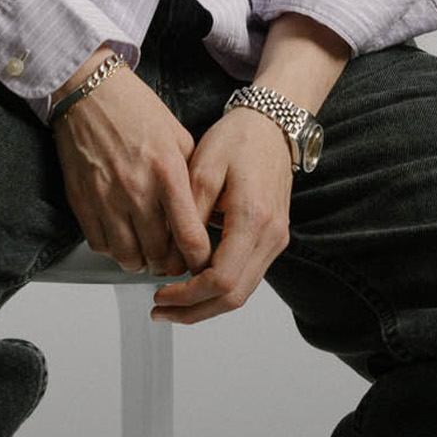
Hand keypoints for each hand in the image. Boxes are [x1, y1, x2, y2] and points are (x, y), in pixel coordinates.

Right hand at [52, 59, 212, 278]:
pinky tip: (123, 238)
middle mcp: (136, 189)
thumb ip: (191, 177)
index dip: (199, 259)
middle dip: (170, 264)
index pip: (189, 237)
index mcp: (167, 172)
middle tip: (174, 260)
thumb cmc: (134, 109)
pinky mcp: (81, 200)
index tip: (201, 261)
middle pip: (158, 255)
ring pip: (127, 257)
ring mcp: (105, 197)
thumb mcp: (179, 137)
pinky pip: (99, 244)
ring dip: (141, 262)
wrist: (89, 91)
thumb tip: (203, 213)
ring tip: (148, 253)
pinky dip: (113, 250)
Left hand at [149, 107, 292, 325]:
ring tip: (171, 302)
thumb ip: (189, 217)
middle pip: (234, 297)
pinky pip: (246, 276)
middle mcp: (271, 236)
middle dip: (194, 311)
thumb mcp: (203, 170)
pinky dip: (218, 288)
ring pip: (242, 292)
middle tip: (161, 310)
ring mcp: (276, 240)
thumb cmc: (239, 139)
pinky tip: (193, 284)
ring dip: (206, 304)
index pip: (221, 279)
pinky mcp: (272, 239)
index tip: (161, 295)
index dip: (188, 296)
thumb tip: (175, 261)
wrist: (272, 125)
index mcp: (253, 219)